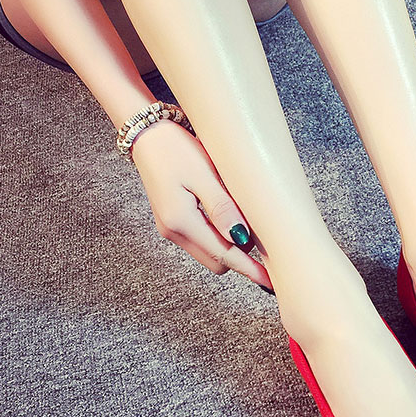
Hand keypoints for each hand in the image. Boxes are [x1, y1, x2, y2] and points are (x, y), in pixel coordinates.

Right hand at [130, 119, 272, 290]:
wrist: (145, 135)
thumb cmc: (175, 148)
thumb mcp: (204, 175)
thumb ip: (222, 208)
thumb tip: (240, 238)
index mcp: (181, 222)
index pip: (224, 256)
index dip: (249, 270)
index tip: (270, 281)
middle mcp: (174, 232)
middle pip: (217, 262)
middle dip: (240, 259)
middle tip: (265, 246)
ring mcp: (171, 229)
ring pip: (209, 253)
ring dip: (229, 247)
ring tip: (249, 228)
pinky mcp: (173, 222)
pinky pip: (201, 241)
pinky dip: (218, 237)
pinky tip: (230, 220)